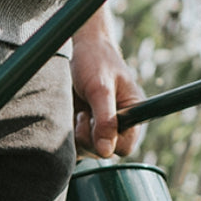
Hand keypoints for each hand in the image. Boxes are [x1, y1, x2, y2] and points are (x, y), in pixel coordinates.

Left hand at [70, 30, 141, 157]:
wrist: (77, 49)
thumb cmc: (95, 62)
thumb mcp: (100, 88)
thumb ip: (106, 120)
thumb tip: (107, 152)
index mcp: (132, 114)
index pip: (125, 147)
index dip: (109, 141)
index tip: (96, 122)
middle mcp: (118, 124)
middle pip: (104, 151)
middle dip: (90, 135)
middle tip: (84, 112)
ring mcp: (98, 127)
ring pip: (87, 149)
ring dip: (78, 132)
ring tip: (79, 109)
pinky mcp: (82, 127)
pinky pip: (73, 143)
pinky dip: (68, 131)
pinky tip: (70, 113)